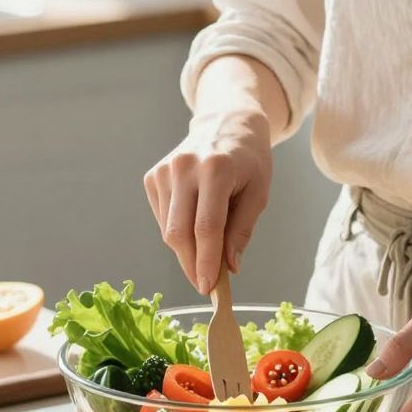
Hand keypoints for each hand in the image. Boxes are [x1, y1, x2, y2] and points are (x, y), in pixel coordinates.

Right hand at [143, 108, 271, 294]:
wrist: (227, 124)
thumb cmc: (249, 160)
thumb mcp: (258, 193)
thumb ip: (241, 230)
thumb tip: (229, 267)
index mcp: (216, 168)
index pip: (206, 227)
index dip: (206, 262)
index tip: (209, 287)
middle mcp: (184, 167)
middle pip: (179, 232)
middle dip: (191, 264)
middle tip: (205, 284)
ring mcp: (164, 170)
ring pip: (168, 229)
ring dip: (186, 251)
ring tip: (206, 253)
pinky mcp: (153, 176)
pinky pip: (163, 218)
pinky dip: (178, 232)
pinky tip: (194, 225)